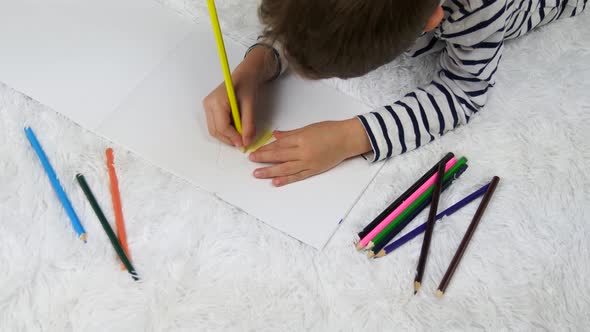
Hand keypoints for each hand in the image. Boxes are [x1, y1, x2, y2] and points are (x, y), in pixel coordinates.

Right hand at [202, 73, 257, 147]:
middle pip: (216, 131)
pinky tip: (236, 128)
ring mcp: (207, 107)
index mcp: (217, 101)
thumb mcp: (251, 104)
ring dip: (227, 136)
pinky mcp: (210, 110)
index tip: (243, 144)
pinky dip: (226, 131)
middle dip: (229, 139)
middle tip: (243, 142)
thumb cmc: (247, 85)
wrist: (244, 75)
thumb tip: (247, 141)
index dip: (232, 137)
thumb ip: (248, 124)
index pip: (222, 126)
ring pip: (214, 130)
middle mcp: (208, 104)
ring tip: (241, 135)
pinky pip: (215, 126)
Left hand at [248, 118, 371, 186]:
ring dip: (270, 171)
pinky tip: (275, 182)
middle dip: (264, 158)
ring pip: (285, 168)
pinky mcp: (314, 170)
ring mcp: (308, 162)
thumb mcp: (308, 128)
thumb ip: (291, 133)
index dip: (266, 148)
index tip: (255, 151)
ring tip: (257, 173)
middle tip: (251, 160)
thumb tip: (275, 135)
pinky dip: (286, 179)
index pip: (279, 144)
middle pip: (279, 155)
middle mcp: (303, 151)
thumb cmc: (330, 130)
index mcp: (301, 138)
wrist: (347, 139)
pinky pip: (297, 176)